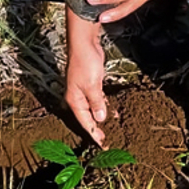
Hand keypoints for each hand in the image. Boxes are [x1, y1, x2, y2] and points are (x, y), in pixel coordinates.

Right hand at [65, 9, 108, 146]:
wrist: (84, 44)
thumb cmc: (85, 64)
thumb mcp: (92, 85)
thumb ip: (96, 103)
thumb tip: (100, 119)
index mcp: (74, 100)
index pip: (85, 122)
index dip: (93, 134)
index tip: (102, 144)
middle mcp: (77, 98)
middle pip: (88, 117)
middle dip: (97, 128)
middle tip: (108, 140)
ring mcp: (84, 90)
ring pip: (93, 108)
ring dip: (102, 117)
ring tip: (113, 128)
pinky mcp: (91, 83)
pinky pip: (98, 99)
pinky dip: (104, 105)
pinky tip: (112, 110)